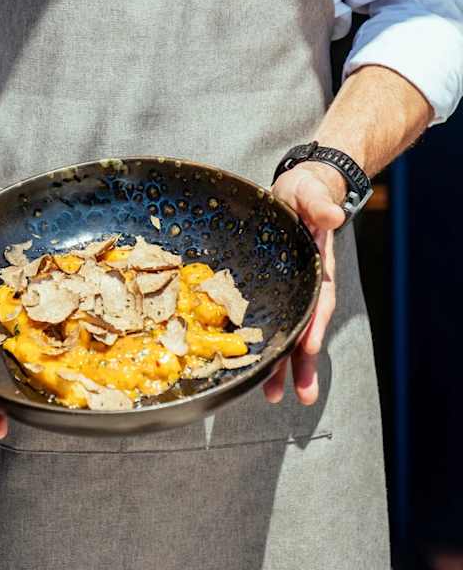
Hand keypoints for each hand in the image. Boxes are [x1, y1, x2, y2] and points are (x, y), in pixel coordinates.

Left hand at [263, 163, 344, 404]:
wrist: (294, 190)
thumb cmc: (305, 192)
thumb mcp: (311, 192)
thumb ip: (320, 204)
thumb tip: (334, 214)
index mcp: (318, 265)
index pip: (319, 299)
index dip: (314, 324)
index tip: (309, 347)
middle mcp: (305, 283)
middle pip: (305, 328)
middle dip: (301, 362)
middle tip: (297, 396)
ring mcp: (287, 288)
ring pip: (286, 331)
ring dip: (282, 365)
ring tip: (274, 396)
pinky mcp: (268, 288)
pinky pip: (266, 319)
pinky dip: (262, 343)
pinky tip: (252, 366)